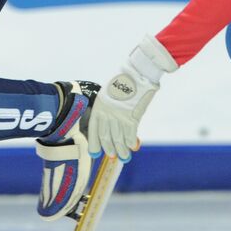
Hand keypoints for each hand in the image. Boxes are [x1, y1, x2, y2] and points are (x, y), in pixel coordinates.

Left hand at [88, 37, 176, 162]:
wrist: (137, 72)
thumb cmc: (124, 80)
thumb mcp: (110, 92)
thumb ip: (109, 108)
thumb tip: (114, 123)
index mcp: (99, 107)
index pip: (93, 130)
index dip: (94, 143)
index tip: (94, 153)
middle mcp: (107, 114)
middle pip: (105, 137)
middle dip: (108, 148)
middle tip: (111, 156)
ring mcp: (119, 117)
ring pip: (118, 139)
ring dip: (121, 150)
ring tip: (124, 157)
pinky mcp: (132, 117)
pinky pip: (130, 135)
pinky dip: (131, 142)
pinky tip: (132, 147)